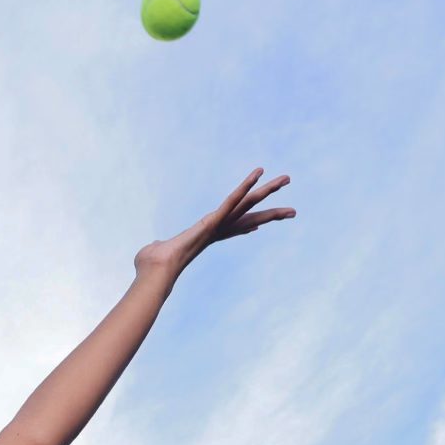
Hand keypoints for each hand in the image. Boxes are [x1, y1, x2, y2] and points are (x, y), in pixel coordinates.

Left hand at [135, 169, 293, 277]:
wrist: (154, 271)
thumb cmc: (151, 266)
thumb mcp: (157, 252)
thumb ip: (158, 248)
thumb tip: (150, 251)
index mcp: (206, 237)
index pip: (231, 229)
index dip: (246, 226)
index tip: (259, 225)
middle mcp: (217, 231)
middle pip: (250, 218)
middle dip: (273, 214)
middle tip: (293, 211)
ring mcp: (218, 225)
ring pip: (248, 204)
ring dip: (268, 190)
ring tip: (287, 179)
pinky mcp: (213, 220)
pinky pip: (232, 200)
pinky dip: (245, 185)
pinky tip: (259, 172)